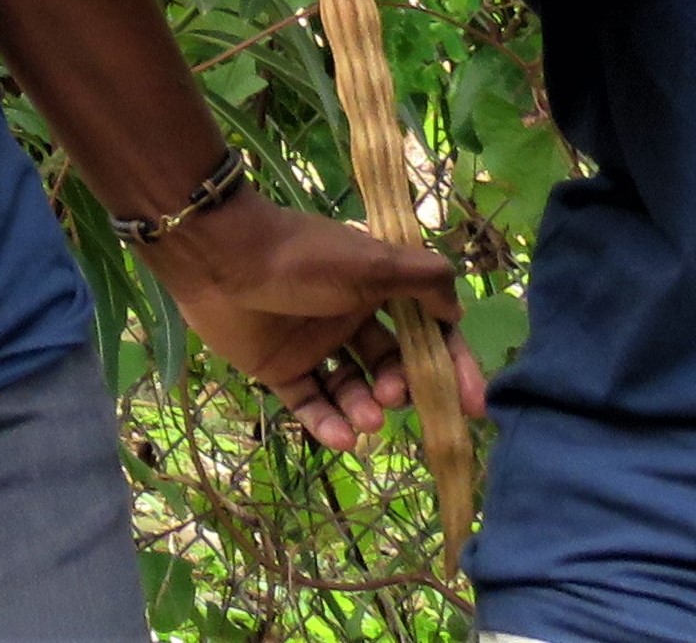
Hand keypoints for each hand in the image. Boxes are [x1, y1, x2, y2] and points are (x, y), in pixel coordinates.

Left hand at [137, 186, 487, 450]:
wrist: (224, 260)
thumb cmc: (305, 257)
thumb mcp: (373, 261)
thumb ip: (422, 280)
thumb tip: (459, 311)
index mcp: (377, 287)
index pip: (427, 330)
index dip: (452, 365)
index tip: (472, 405)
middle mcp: (350, 317)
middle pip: (391, 365)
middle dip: (400, 388)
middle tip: (392, 398)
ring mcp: (315, 345)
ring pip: (353, 389)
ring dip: (364, 409)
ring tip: (365, 421)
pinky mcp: (281, 369)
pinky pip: (312, 404)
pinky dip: (327, 423)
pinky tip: (340, 437)